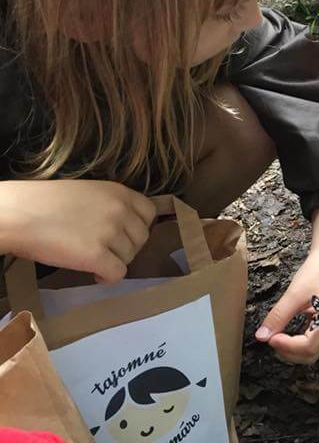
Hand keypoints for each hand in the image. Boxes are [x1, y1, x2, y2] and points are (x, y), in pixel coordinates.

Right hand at [0, 179, 154, 282]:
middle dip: (127, 248)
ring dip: (115, 263)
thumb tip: (123, 225)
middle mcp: (120, 210)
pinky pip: (118, 274)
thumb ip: (109, 205)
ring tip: (94, 262)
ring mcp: (110, 233)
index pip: (150, 212)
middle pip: (142, 238)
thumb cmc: (43, 202)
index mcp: (119, 192)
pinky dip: (108, 278)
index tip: (124, 236)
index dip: (138, 227)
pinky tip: (95, 275)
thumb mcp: (86, 192)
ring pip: (130, 257)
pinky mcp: (96, 255)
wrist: (17, 214)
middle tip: (106, 252)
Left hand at [255, 208, 318, 363]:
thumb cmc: (317, 271)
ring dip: (292, 350)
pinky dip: (297, 343)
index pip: (309, 347)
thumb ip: (278, 316)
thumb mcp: (294, 293)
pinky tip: (286, 334)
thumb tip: (262, 337)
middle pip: (311, 354)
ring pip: (312, 352)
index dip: (288, 347)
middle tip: (271, 339)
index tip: (271, 338)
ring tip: (277, 337)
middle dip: (289, 352)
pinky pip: (312, 342)